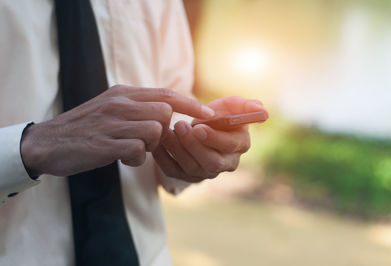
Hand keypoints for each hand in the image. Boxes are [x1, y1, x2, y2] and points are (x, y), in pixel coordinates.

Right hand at [20, 85, 214, 176]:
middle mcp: (120, 103)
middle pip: (165, 113)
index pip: (166, 93)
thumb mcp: (111, 106)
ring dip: (149, 146)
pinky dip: (135, 158)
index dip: (191, 104)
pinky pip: (138, 151)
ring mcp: (113, 122)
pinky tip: (121, 157)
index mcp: (123, 93)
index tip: (209, 114)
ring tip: (130, 148)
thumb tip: (168, 111)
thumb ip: (137, 106)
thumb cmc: (85, 127)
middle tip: (145, 140)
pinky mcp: (106, 144)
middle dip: (163, 130)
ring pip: (155, 131)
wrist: (47, 142)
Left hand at [152, 96, 266, 181]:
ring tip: (166, 132)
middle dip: (194, 145)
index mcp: (240, 145)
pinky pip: (174, 171)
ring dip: (177, 150)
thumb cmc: (218, 115)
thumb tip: (261, 109)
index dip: (214, 138)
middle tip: (180, 126)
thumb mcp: (230, 106)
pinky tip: (157, 143)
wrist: (200, 128)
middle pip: (212, 162)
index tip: (199, 127)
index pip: (230, 146)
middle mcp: (226, 163)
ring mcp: (206, 173)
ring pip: (192, 168)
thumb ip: (244, 106)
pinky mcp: (187, 177)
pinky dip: (164, 159)